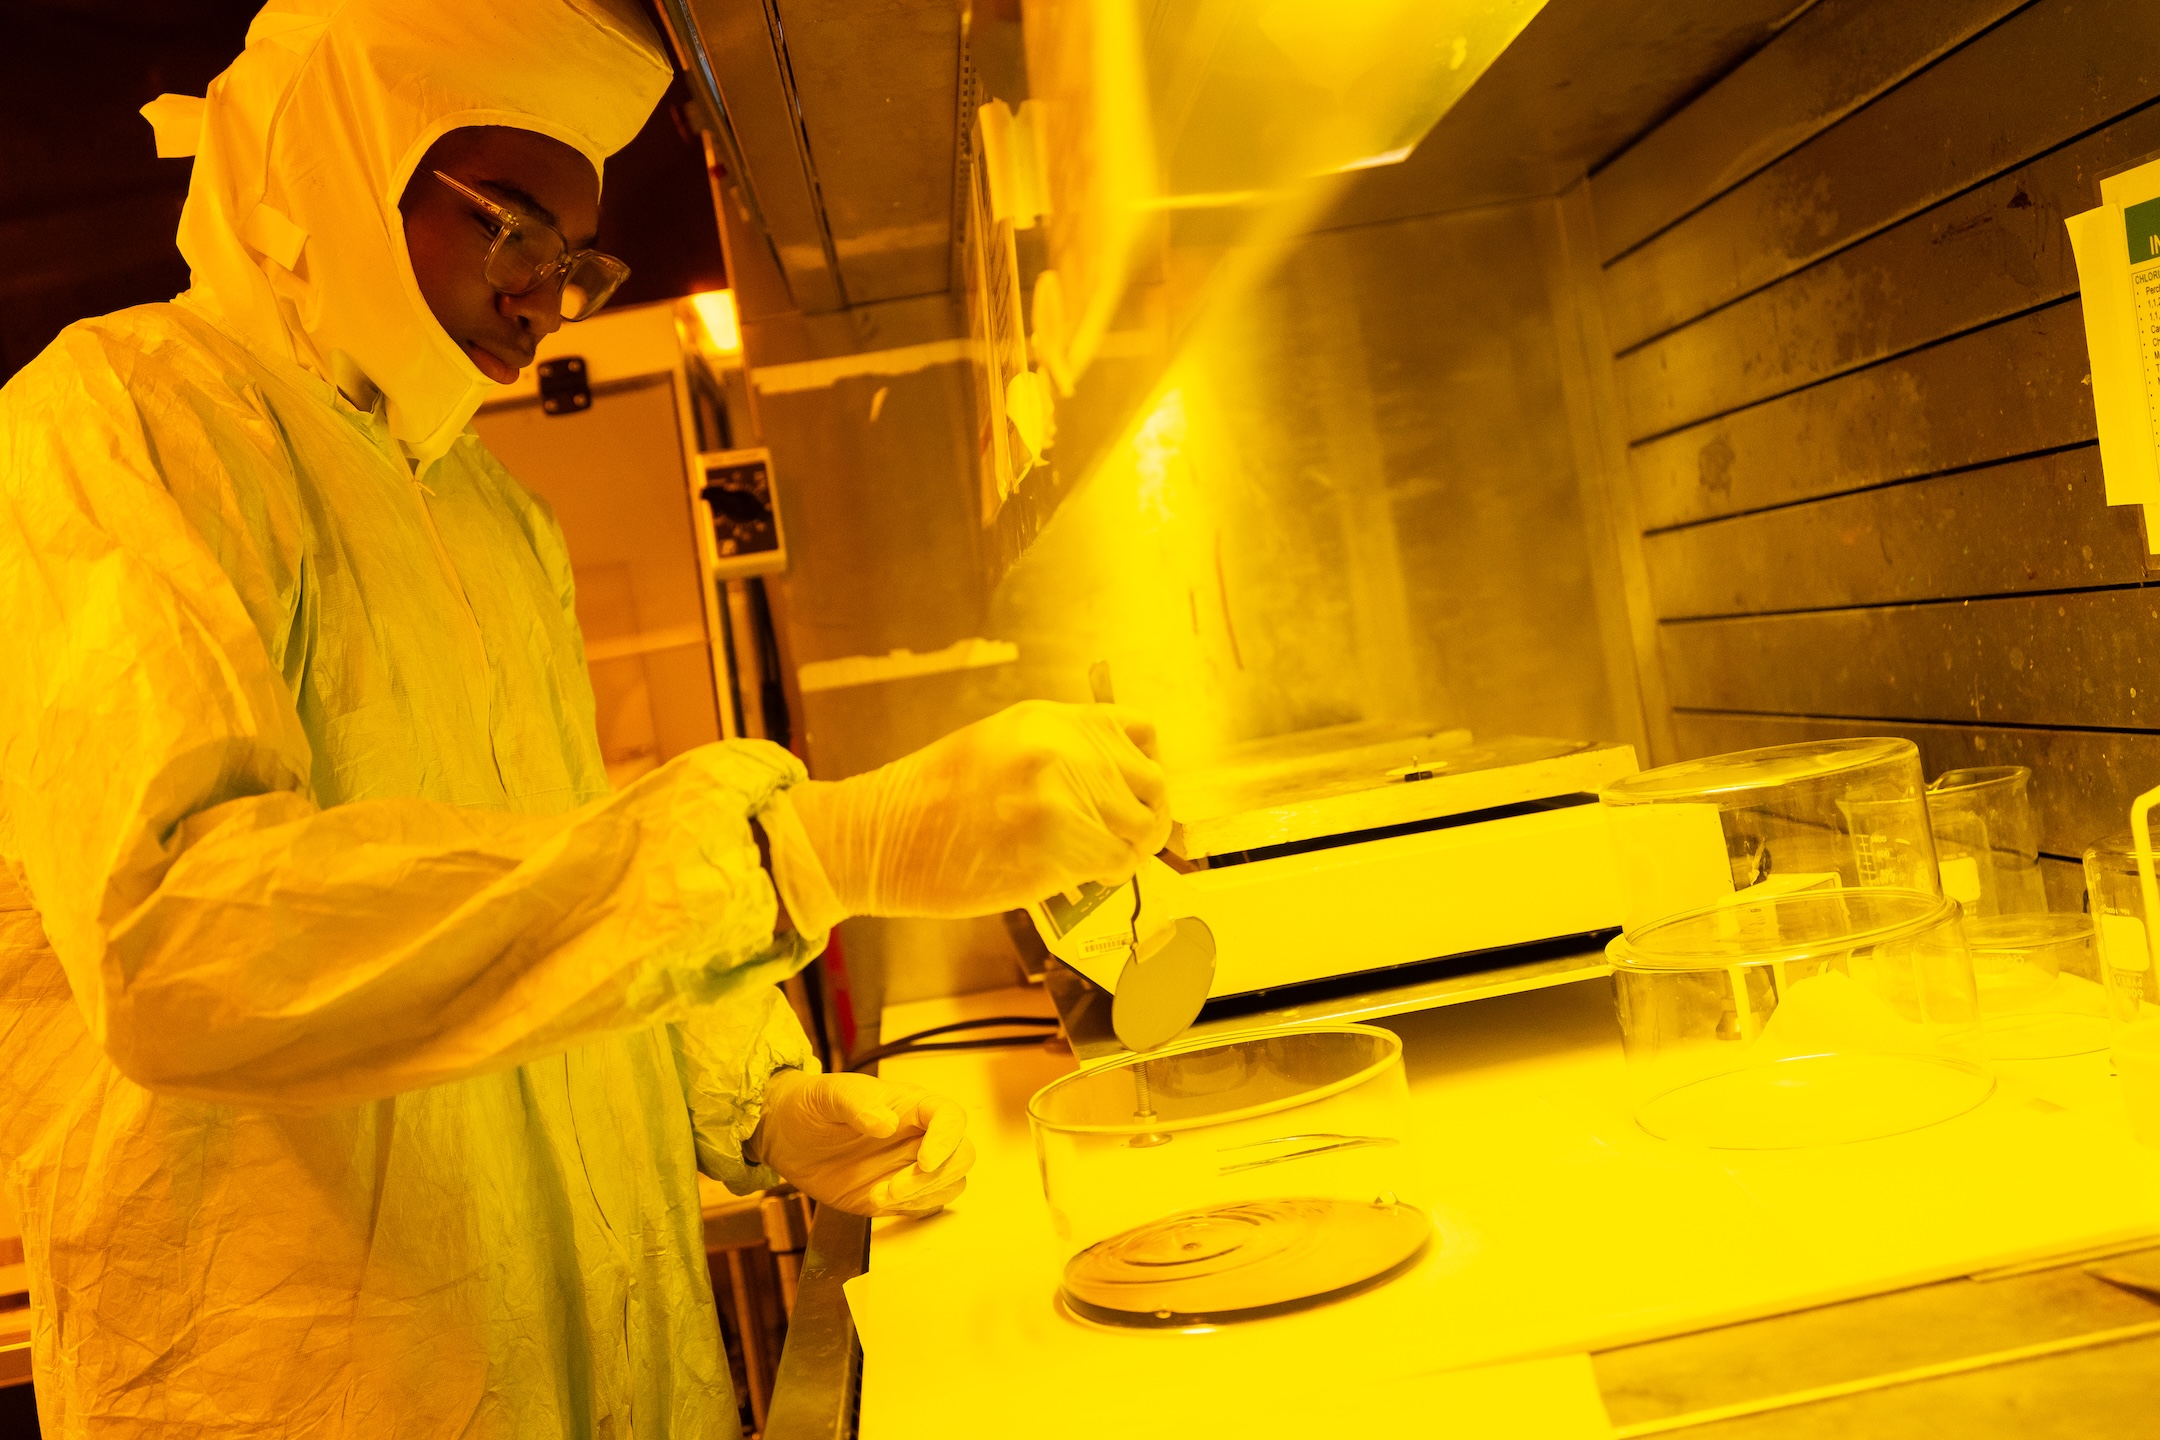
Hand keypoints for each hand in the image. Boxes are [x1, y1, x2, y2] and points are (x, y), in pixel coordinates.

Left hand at [753, 1070, 974, 1216]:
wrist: (787, 1136)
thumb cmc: (811, 1104)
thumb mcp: (828, 1094)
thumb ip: (856, 1103)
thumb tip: (886, 1123)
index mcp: (910, 1105)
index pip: (950, 1118)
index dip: (947, 1140)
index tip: (924, 1161)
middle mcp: (918, 1136)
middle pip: (961, 1156)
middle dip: (935, 1177)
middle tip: (893, 1187)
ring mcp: (909, 1167)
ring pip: (949, 1184)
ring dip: (921, 1196)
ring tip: (877, 1195)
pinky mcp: (896, 1195)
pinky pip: (925, 1206)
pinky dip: (911, 1210)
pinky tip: (878, 1201)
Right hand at [789, 700, 1171, 917]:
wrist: (876, 837)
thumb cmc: (930, 801)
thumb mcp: (1000, 745)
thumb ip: (1060, 753)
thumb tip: (1116, 785)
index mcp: (1049, 720)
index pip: (1141, 733)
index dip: (1146, 771)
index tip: (1136, 797)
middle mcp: (1062, 749)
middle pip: (1152, 784)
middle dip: (1146, 819)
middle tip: (1126, 842)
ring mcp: (1060, 797)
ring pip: (1140, 829)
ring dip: (1128, 851)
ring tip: (1099, 861)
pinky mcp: (1054, 847)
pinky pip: (1115, 865)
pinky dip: (1107, 877)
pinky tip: (1081, 877)